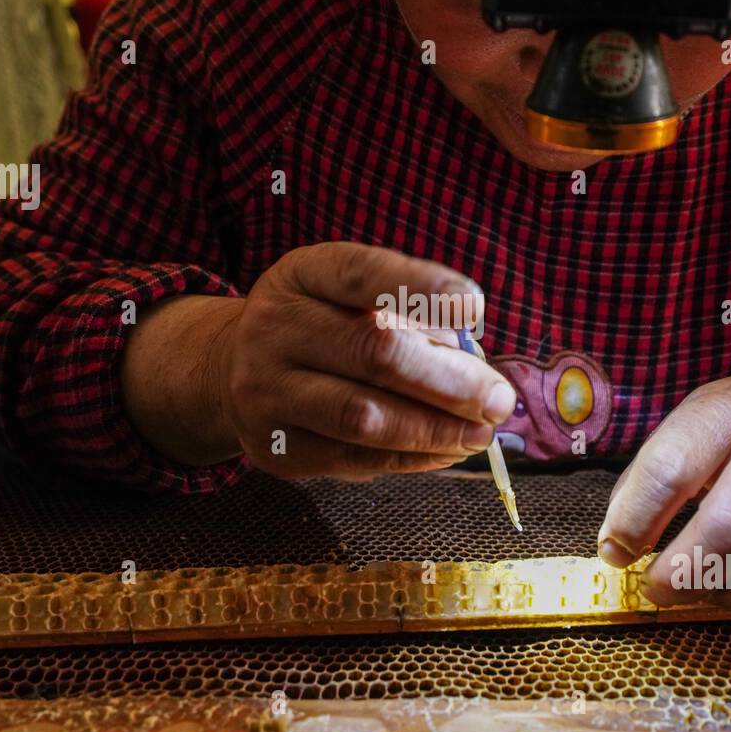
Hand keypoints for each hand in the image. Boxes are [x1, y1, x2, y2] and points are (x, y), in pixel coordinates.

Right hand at [213, 242, 514, 478]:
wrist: (232, 368)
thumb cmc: (321, 325)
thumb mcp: (352, 297)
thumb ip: (411, 317)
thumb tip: (475, 363)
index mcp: (303, 274)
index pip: (362, 273)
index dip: (422, 287)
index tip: (473, 306)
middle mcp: (275, 327)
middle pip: (373, 352)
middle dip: (449, 381)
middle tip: (499, 399)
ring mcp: (267, 390)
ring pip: (362, 416)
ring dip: (434, 428)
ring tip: (480, 432)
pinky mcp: (275, 447)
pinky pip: (353, 458)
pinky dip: (410, 457)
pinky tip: (446, 451)